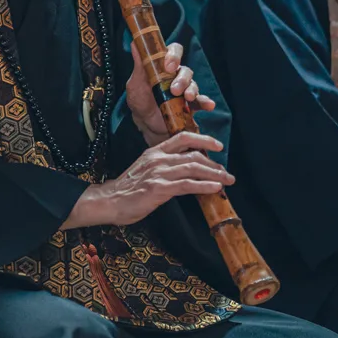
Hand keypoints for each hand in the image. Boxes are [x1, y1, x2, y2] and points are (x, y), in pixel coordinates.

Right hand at [62, 131, 232, 229]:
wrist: (110, 201)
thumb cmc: (129, 188)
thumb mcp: (147, 169)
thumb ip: (165, 165)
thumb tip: (187, 168)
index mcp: (155, 151)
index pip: (183, 137)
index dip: (203, 139)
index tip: (217, 145)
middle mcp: (158, 158)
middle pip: (193, 154)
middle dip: (214, 164)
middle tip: (227, 173)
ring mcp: (158, 173)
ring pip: (193, 168)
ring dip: (214, 174)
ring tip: (226, 181)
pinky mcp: (159, 189)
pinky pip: (187, 185)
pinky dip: (204, 186)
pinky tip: (215, 188)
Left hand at [126, 41, 214, 146]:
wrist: (146, 123)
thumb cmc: (140, 99)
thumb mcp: (136, 82)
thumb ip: (139, 65)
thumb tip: (135, 44)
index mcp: (163, 65)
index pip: (173, 52)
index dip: (174, 55)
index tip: (168, 66)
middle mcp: (176, 75)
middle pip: (185, 70)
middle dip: (182, 79)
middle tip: (174, 90)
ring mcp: (184, 89)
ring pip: (193, 84)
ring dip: (191, 90)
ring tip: (186, 98)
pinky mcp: (191, 104)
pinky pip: (201, 101)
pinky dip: (206, 102)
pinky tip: (209, 105)